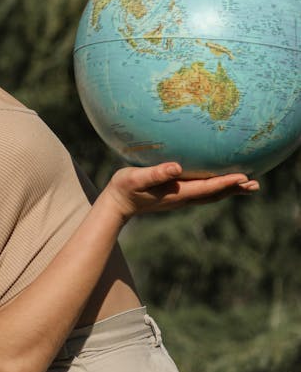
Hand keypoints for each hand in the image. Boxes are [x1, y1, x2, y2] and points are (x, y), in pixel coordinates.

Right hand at [100, 162, 258, 221]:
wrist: (117, 204)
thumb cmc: (124, 188)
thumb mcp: (136, 178)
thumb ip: (156, 173)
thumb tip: (177, 167)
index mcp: (177, 193)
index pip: (207, 188)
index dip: (226, 182)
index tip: (244, 177)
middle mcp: (183, 198)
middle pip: (214, 194)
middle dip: (234, 189)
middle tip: (255, 185)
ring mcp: (180, 198)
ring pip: (210, 195)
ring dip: (229, 190)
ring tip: (246, 185)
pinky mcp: (176, 195)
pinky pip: (202, 192)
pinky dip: (216, 187)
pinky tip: (218, 180)